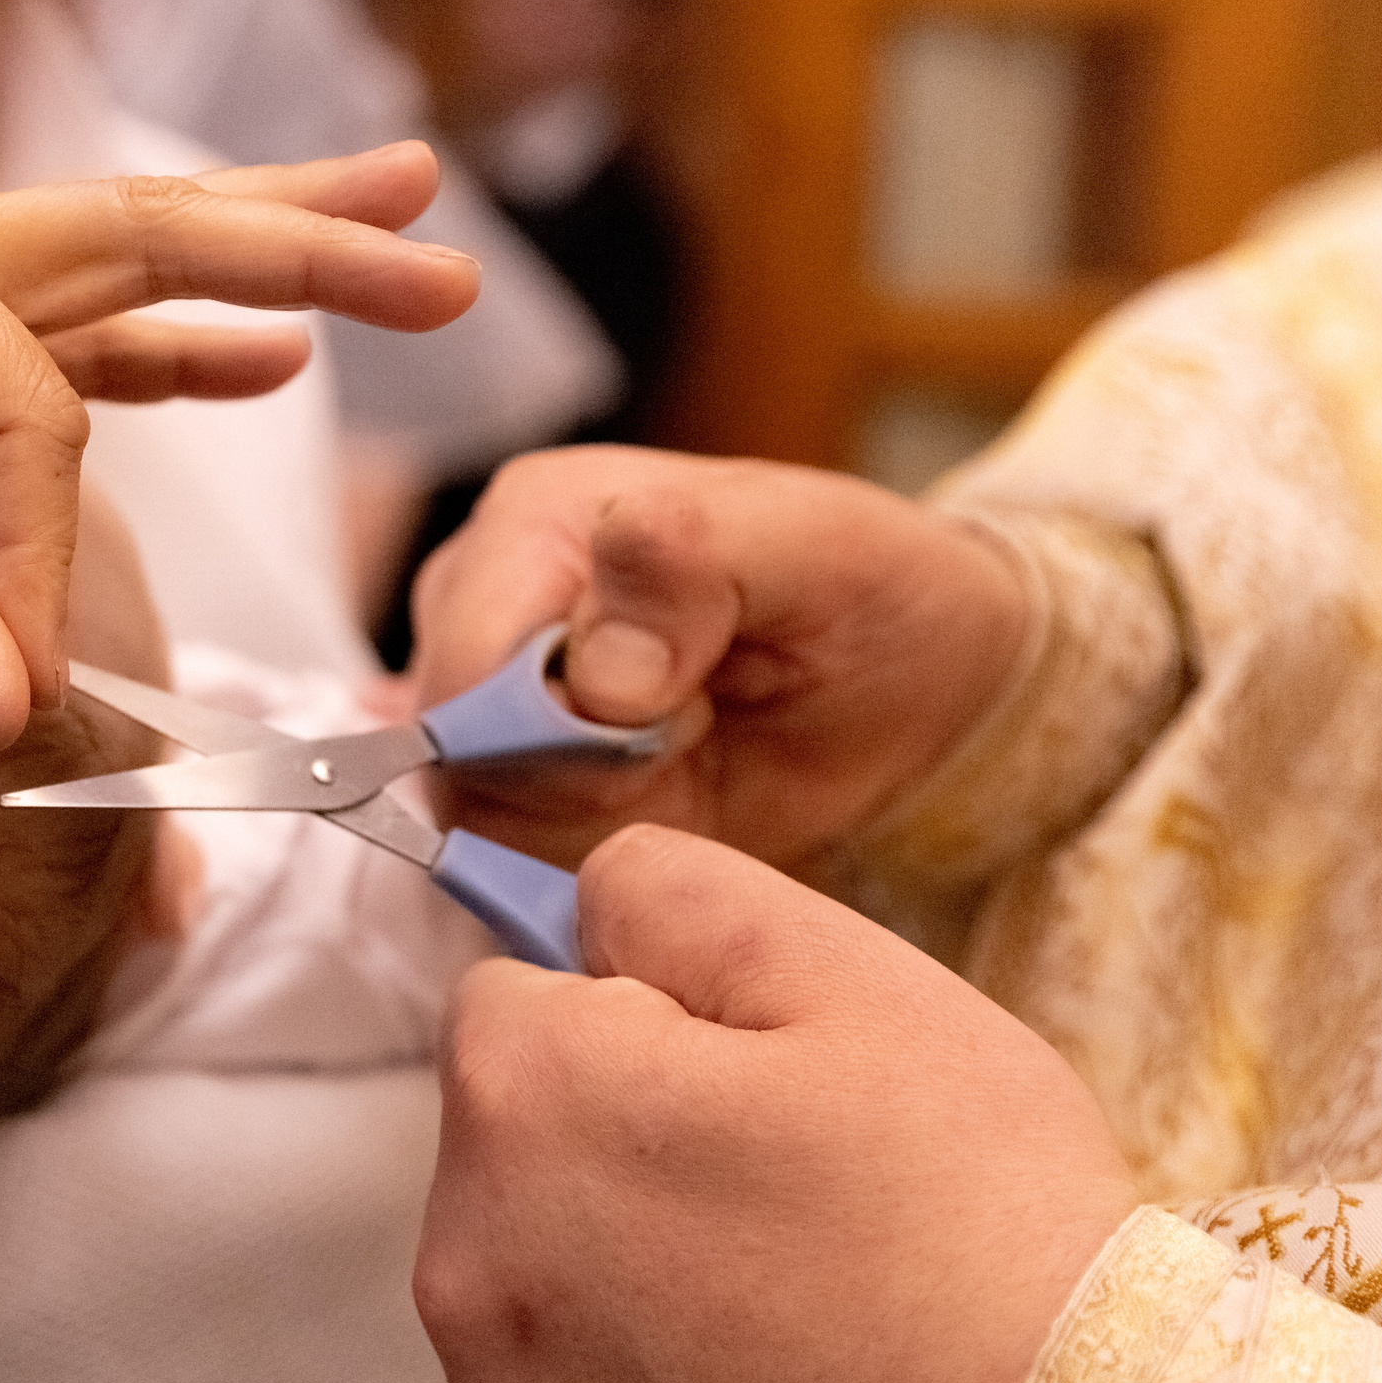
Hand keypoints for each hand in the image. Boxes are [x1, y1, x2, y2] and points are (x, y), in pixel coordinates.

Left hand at [0, 143, 475, 746]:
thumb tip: (8, 717)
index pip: (27, 419)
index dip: (36, 562)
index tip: (12, 696)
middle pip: (152, 237)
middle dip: (307, 240)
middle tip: (443, 246)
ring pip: (139, 267)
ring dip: (276, 260)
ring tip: (408, 241)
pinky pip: (87, 346)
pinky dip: (182, 348)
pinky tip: (273, 354)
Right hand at [407, 447, 1030, 870]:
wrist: (924, 690)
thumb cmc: (872, 595)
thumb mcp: (822, 549)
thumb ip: (694, 559)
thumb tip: (592, 673)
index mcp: (538, 520)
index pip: (463, 667)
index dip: (556, 727)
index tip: (683, 713)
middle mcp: (489, 607)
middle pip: (457, 753)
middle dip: (587, 775)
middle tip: (704, 731)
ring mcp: (496, 709)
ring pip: (482, 818)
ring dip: (600, 815)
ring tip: (697, 754)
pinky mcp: (525, 793)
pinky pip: (515, 862)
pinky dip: (599, 850)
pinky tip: (674, 794)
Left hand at [413, 824, 1134, 1382]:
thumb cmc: (974, 1224)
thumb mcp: (854, 982)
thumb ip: (679, 892)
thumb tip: (585, 895)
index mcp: (524, 1096)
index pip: (517, 988)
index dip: (639, 1013)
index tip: (748, 1080)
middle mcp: (465, 1251)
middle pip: (515, 1127)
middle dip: (620, 1128)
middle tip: (783, 1187)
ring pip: (533, 1254)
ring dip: (620, 1251)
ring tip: (781, 1293)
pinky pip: (560, 1376)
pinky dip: (632, 1371)